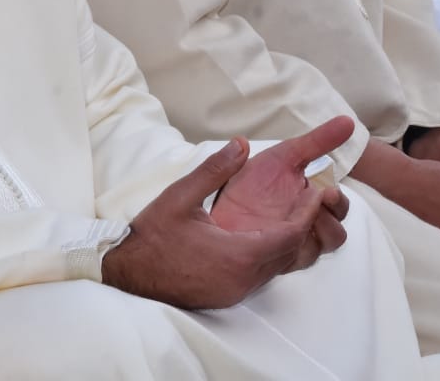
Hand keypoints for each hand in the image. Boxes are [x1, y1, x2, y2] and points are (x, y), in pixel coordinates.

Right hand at [103, 115, 353, 309]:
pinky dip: (268, 254)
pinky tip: (263, 234)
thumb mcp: (180, 196)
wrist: (123, 276)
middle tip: (309, 198)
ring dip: (285, 241)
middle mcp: (241, 280)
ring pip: (274, 266)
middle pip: (287, 252)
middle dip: (300, 225)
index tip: (316, 192)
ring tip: (291, 212)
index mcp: (237, 256)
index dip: (306, 213)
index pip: (289, 235)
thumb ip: (214, 169)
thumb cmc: (150, 237)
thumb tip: (241, 143)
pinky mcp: (225, 297)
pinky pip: (259, 275)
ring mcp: (233, 292)